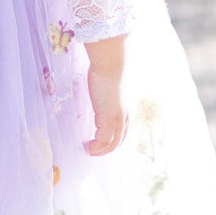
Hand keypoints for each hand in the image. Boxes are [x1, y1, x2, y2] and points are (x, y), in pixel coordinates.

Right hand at [83, 34, 129, 156]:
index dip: (113, 138)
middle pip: (119, 140)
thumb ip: (109, 94)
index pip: (123, 130)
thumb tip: (102, 92)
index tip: (102, 141)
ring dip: (100, 150)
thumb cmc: (109, 69)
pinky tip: (87, 146)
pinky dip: (96, 147)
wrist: (111, 64)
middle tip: (94, 150)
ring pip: (112, 143)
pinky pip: (102, 141)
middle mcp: (126, 117)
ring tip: (89, 151)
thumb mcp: (111, 86)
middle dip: (107, 148)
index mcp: (128, 109)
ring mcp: (119, 120)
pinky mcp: (109, 120)